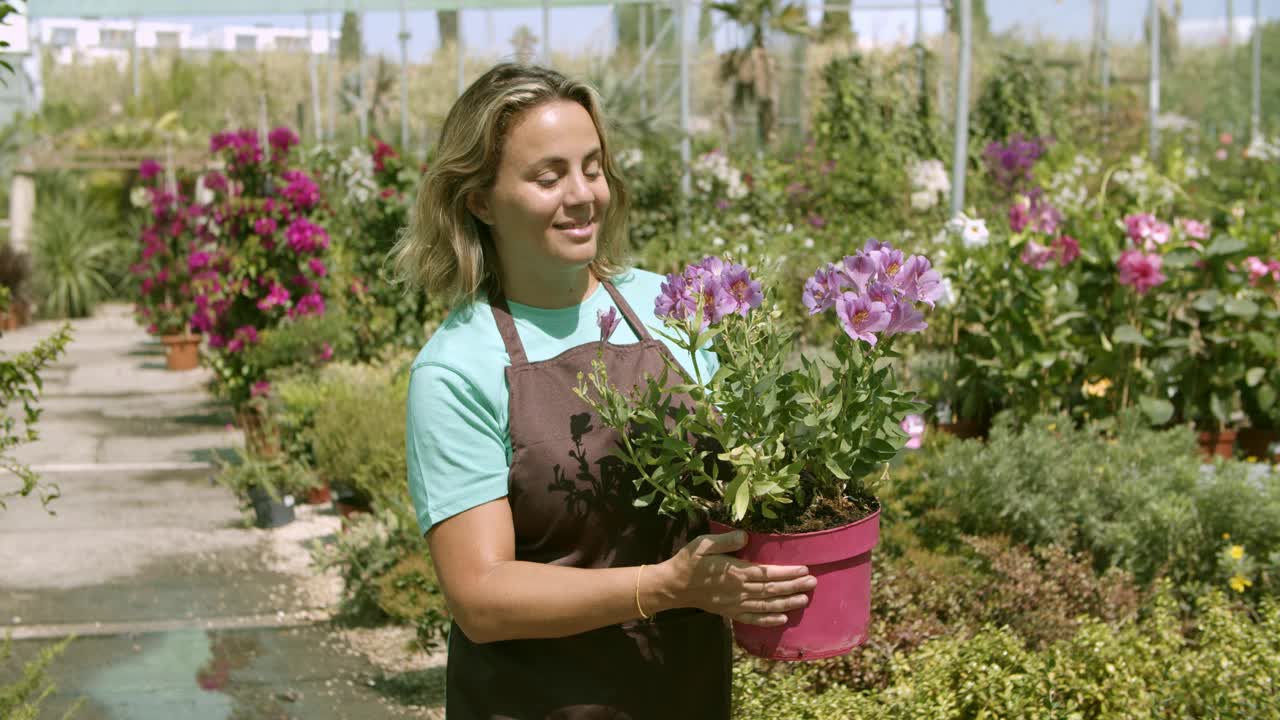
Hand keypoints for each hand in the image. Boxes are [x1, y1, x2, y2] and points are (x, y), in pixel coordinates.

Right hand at [660, 530, 816, 626]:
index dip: (788, 572)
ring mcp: (735, 604)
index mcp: (735, 572)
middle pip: (772, 589)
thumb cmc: (689, 561)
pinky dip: (769, 619)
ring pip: (767, 605)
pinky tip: (782, 619)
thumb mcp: (704, 544)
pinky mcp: (729, 612)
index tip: (804, 569)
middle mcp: (739, 590)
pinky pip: (753, 618)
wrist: (672, 586)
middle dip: (794, 586)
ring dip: (787, 602)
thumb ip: (726, 540)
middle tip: (813, 583)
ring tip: (805, 599)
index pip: (768, 573)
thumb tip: (746, 536)